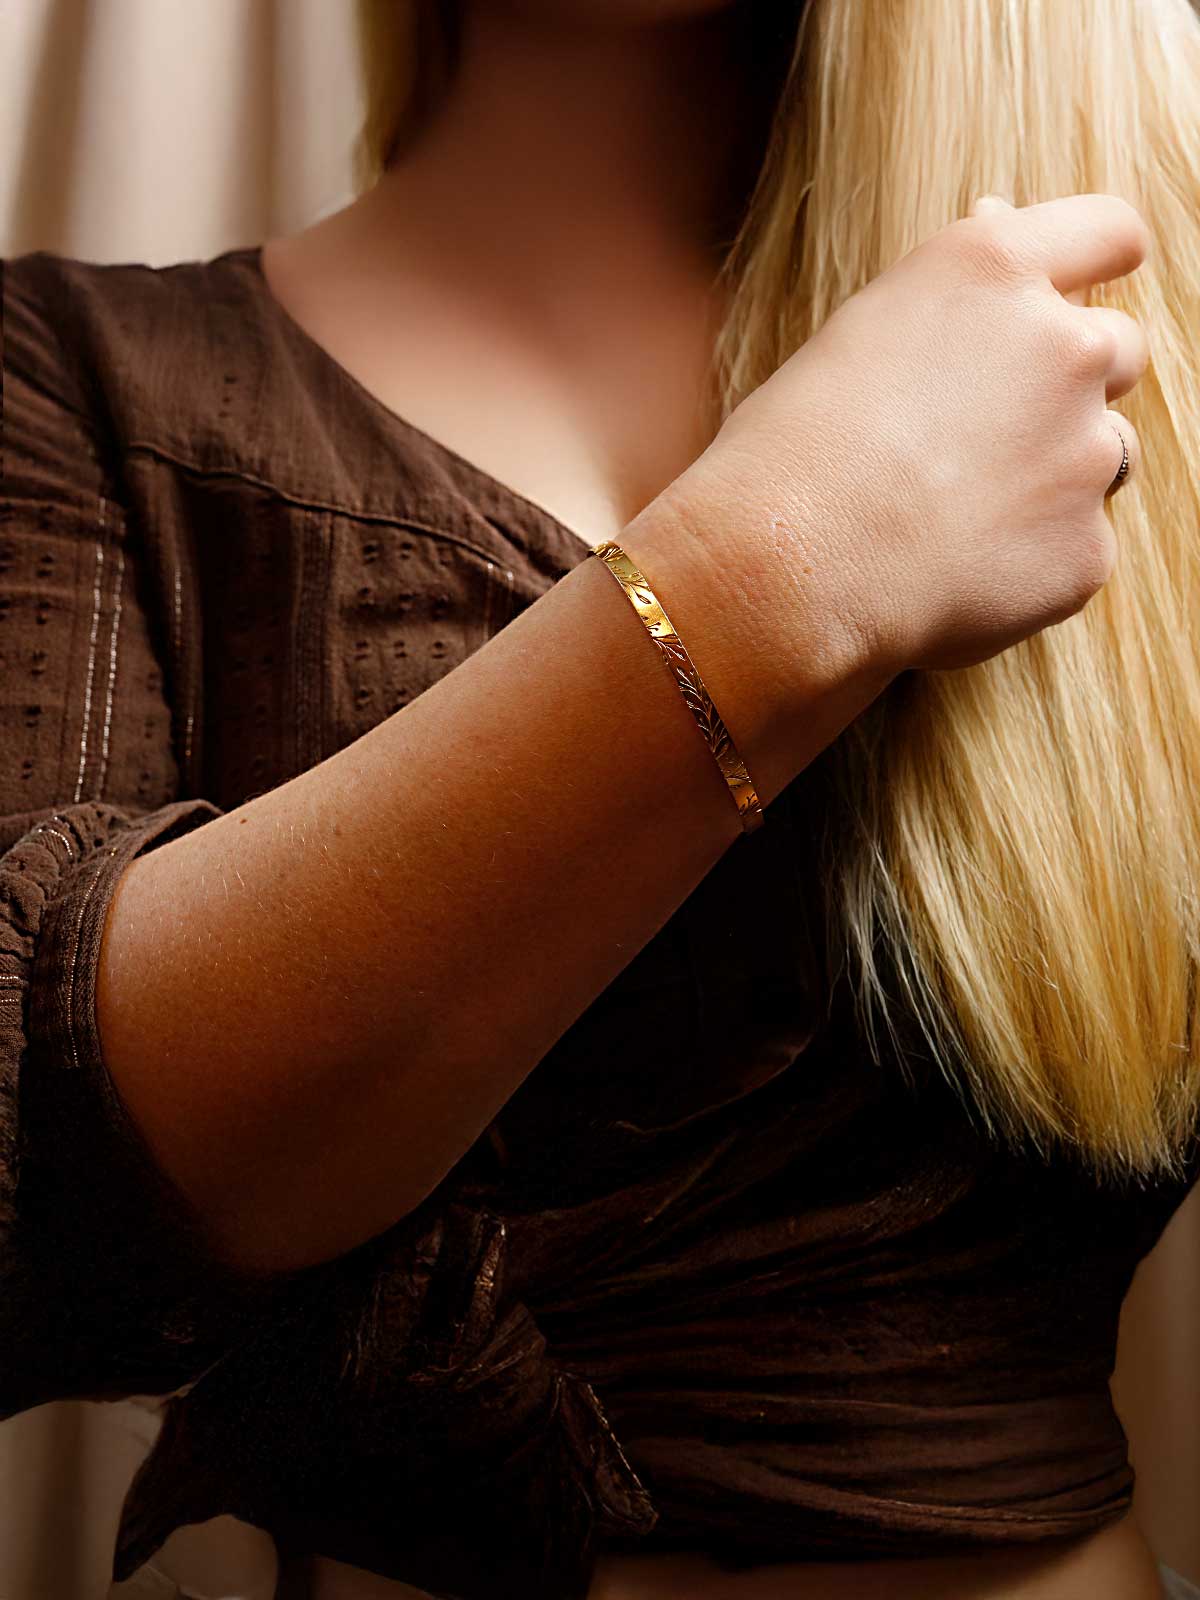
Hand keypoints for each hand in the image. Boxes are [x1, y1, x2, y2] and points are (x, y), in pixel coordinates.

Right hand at [674, 192, 1149, 688]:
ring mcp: (1087, 449)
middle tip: (986, 438)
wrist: (784, 567)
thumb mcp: (864, 331)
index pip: (1109, 232)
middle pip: (1119, 349)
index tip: (1083, 297)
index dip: (1100, 268)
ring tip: (955, 517)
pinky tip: (952, 574)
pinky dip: (1030, 562)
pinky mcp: (1087, 546)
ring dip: (1055, 476)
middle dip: (1071, 386)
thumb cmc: (791, 450)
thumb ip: (954, 292)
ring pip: (1106, 453)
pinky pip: (1076, 547)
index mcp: (996, 270)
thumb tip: (1000, 218)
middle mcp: (1062, 344)